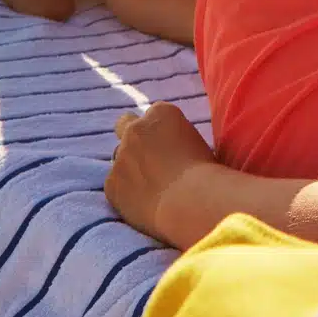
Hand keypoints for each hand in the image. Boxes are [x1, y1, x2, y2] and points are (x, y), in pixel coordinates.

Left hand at [105, 102, 215, 244]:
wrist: (191, 201)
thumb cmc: (206, 173)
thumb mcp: (196, 141)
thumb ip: (176, 137)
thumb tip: (170, 149)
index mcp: (161, 113)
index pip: (154, 114)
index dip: (160, 131)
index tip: (168, 145)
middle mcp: (136, 129)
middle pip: (124, 124)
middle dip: (132, 137)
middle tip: (145, 157)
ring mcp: (120, 155)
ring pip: (118, 157)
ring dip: (129, 166)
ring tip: (149, 187)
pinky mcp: (111, 183)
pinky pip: (114, 186)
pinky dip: (125, 193)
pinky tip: (143, 204)